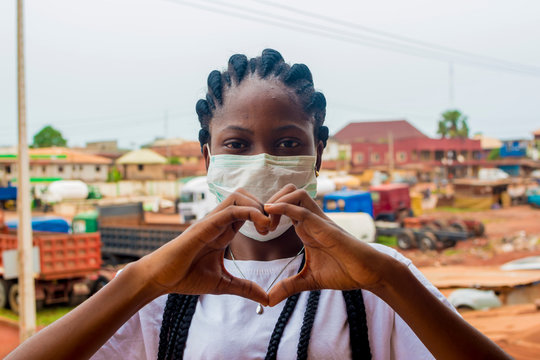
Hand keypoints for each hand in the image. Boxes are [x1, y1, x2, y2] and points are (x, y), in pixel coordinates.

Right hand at [137, 189, 270, 304]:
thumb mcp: (223, 284)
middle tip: (271, 227)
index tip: (271, 231)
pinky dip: (249, 212)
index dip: (263, 215)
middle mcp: (219, 221)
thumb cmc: (186, 277)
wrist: (160, 279)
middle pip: (245, 196)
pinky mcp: (205, 225)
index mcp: (223, 231)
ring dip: (258, 206)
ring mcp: (212, 221)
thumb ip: (245, 288)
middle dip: (264, 206)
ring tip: (266, 227)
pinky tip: (260, 227)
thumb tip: (266, 300)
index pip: (247, 210)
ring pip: (239, 196)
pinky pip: (231, 209)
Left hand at [264, 184, 392, 305]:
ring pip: (295, 192)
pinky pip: (302, 209)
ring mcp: (319, 220)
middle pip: (288, 192)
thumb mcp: (309, 280)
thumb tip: (269, 300)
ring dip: (277, 201)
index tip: (259, 231)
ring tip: (268, 223)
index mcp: (306, 228)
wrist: (369, 273)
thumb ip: (289, 287)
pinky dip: (284, 207)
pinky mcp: (325, 226)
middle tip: (261, 225)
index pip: (284, 207)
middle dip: (270, 202)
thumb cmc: (345, 272)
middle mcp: (311, 219)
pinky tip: (270, 211)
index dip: (268, 213)